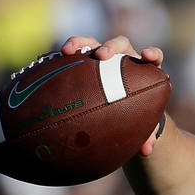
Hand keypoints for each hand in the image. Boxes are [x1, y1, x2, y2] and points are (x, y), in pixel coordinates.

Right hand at [61, 35, 165, 155]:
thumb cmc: (134, 112)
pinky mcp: (83, 60)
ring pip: (92, 43)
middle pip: (120, 44)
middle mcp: (124, 58)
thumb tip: (146, 152)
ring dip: (80, 43)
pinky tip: (41, 60)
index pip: (153, 56)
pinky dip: (58, 56)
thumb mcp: (142, 124)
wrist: (120, 107)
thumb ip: (147, 135)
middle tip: (101, 55)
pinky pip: (70, 55)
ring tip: (67, 51)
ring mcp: (102, 57)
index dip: (152, 54)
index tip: (147, 55)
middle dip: (111, 46)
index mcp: (143, 70)